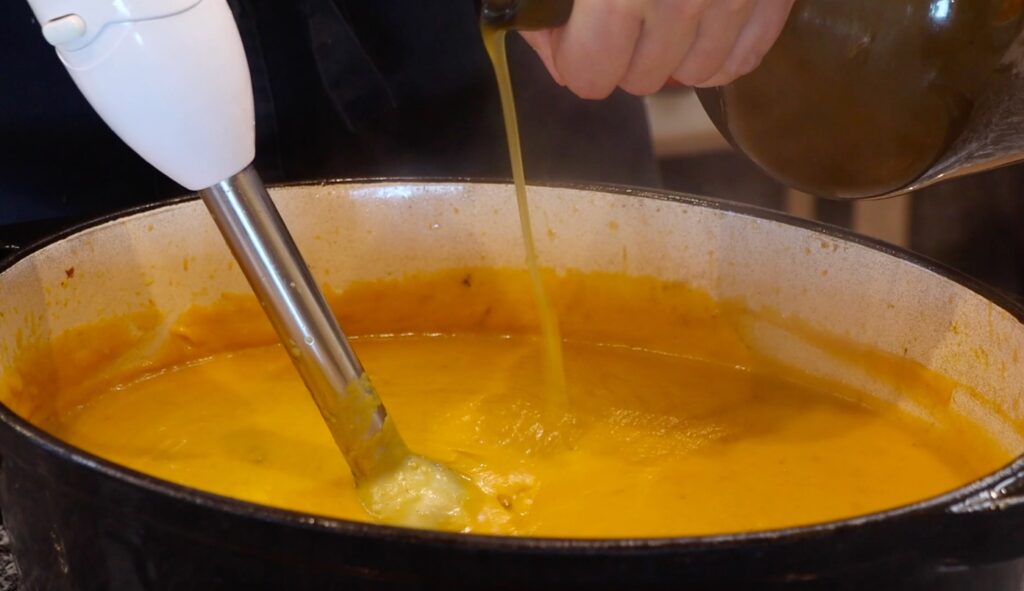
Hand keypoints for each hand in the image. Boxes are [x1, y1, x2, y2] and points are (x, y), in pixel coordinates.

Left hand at [520, 0, 794, 98]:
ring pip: (693, 77)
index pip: (589, 77)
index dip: (573, 60)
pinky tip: (705, 20)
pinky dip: (721, 50)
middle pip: (640, 82)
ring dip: (673, 54)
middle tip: (620, 17)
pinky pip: (743, 61)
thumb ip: (546, 0)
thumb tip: (538, 35)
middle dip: (622, 56)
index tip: (571, 40)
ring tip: (665, 12)